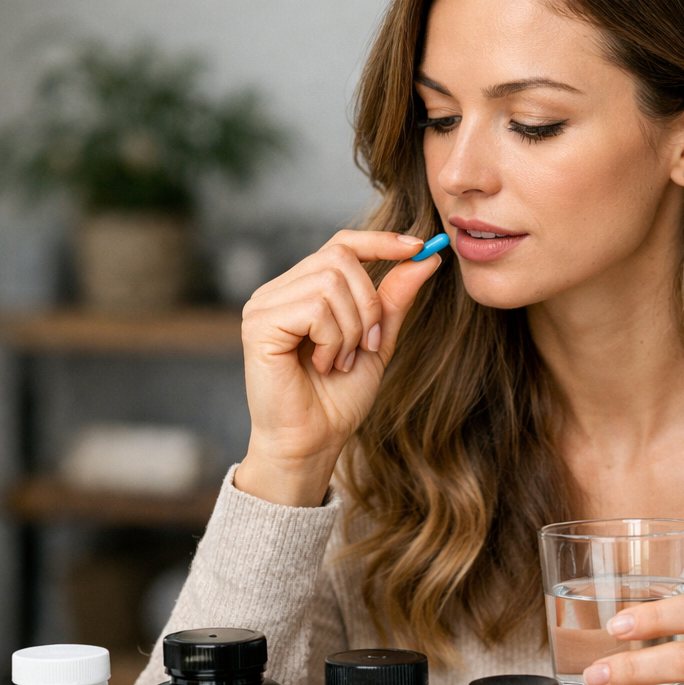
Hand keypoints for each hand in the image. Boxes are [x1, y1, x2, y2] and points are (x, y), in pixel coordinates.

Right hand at [235, 231, 441, 505]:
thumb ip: (393, 300)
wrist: (313, 442)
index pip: (340, 244)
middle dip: (368, 304)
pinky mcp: (258, 325)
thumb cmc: (337, 399)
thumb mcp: (376, 342)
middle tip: (365, 346)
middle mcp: (277, 291)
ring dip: (351, 329)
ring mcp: (263, 305)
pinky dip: (332, 340)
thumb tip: (425, 258)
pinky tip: (322, 365)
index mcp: (302, 290)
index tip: (419, 246)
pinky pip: (314, 308)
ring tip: (339, 362)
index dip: (380, 241)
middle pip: (340, 259)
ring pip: (330, 283)